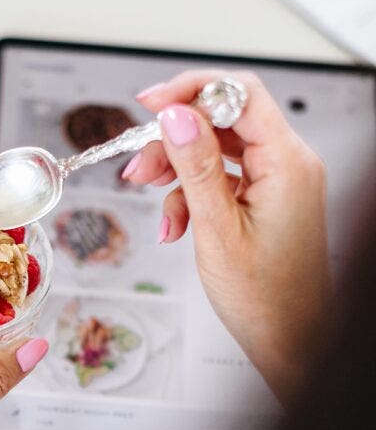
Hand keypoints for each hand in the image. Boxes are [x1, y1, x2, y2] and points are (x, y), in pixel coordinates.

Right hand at [124, 70, 331, 403]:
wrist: (289, 339)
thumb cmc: (264, 298)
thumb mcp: (217, 229)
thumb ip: (196, 168)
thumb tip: (176, 117)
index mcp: (287, 163)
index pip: (240, 94)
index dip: (192, 91)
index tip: (151, 104)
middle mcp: (288, 163)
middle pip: (223, 120)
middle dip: (174, 140)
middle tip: (139, 166)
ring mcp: (277, 180)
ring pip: (216, 148)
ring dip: (177, 170)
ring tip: (151, 196)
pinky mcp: (265, 196)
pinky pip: (221, 176)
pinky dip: (190, 195)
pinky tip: (175, 225)